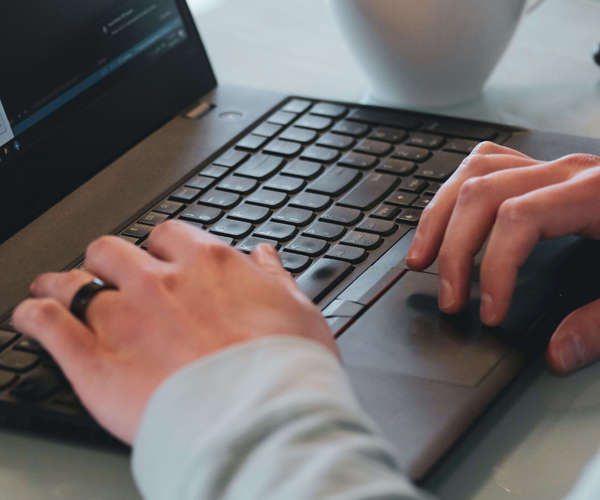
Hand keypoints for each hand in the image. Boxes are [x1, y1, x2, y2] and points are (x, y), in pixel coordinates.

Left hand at [12, 221, 334, 443]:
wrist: (260, 418)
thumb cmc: (284, 368)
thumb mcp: (297, 311)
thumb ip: (274, 277)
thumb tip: (265, 255)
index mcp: (208, 265)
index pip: (168, 235)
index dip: (159, 248)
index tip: (159, 260)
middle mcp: (160, 282)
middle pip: (112, 251)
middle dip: (107, 261)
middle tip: (108, 277)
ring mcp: (123, 318)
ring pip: (73, 282)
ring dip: (61, 283)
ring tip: (54, 288)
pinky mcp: (94, 361)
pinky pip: (48, 325)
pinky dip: (33, 316)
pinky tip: (31, 316)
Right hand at [405, 142, 599, 373]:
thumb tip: (556, 354)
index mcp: (594, 194)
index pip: (517, 220)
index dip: (493, 268)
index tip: (489, 313)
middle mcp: (564, 172)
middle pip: (482, 193)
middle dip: (454, 249)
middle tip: (448, 299)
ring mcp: (552, 166)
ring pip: (474, 172)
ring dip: (440, 215)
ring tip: (422, 257)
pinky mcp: (545, 171)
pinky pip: (486, 165)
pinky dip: (456, 192)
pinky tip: (448, 220)